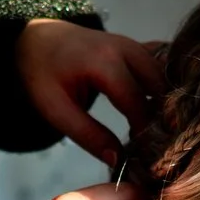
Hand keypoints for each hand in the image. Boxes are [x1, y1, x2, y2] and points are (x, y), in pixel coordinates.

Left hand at [16, 20, 166, 165]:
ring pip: (164, 76)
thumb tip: (118, 160)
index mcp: (103, 62)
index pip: (137, 103)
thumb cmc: (41, 74)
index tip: (146, 155)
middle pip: (159, 88)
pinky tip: (159, 106)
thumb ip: (88, 135)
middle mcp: (126, 48)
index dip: (145, 131)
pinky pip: (161, 65)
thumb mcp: (55, 109)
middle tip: (155, 144)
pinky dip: (164, 85)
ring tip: (156, 129)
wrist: (36, 38)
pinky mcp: (137, 45)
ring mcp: (134, 44)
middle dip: (161, 116)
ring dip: (164, 102)